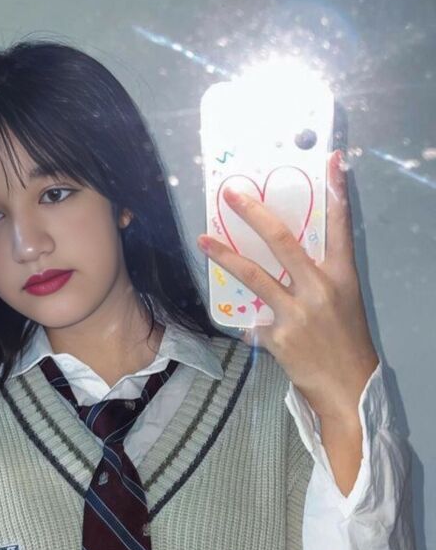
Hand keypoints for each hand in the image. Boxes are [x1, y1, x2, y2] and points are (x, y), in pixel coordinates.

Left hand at [196, 150, 379, 421]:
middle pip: (283, 242)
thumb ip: (316, 279)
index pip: (340, 227)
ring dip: (225, 255)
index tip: (330, 160)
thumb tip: (285, 263)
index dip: (336, 192)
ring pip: (254, 276)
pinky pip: (253, 321)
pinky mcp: (279, 336)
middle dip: (255, 214)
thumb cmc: (344, 341)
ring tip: (203, 240)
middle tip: (232, 194)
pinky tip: (261, 333)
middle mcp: (321, 288)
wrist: (347, 388)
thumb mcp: (342, 302)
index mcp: (342, 276)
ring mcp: (298, 312)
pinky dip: (252, 324)